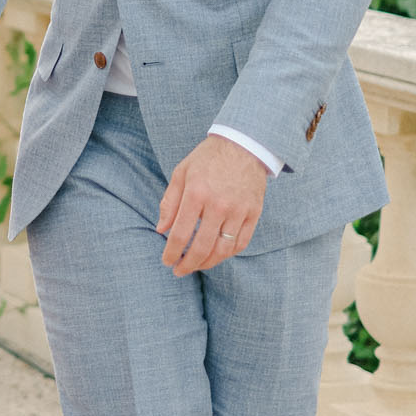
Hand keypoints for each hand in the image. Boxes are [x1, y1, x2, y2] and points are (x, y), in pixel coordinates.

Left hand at [156, 135, 268, 276]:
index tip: (166, 261)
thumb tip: (161, 229)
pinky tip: (217, 256)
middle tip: (179, 271)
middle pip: (201, 247)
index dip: (171, 252)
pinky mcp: (254, 213)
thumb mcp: (181, 173)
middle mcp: (218, 205)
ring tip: (197, 266)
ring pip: (223, 250)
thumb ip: (169, 202)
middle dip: (187, 264)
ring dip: (207, 263)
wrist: (243, 145)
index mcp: (196, 193)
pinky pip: (241, 243)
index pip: (180, 234)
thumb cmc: (207, 159)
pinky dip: (228, 254)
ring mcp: (239, 210)